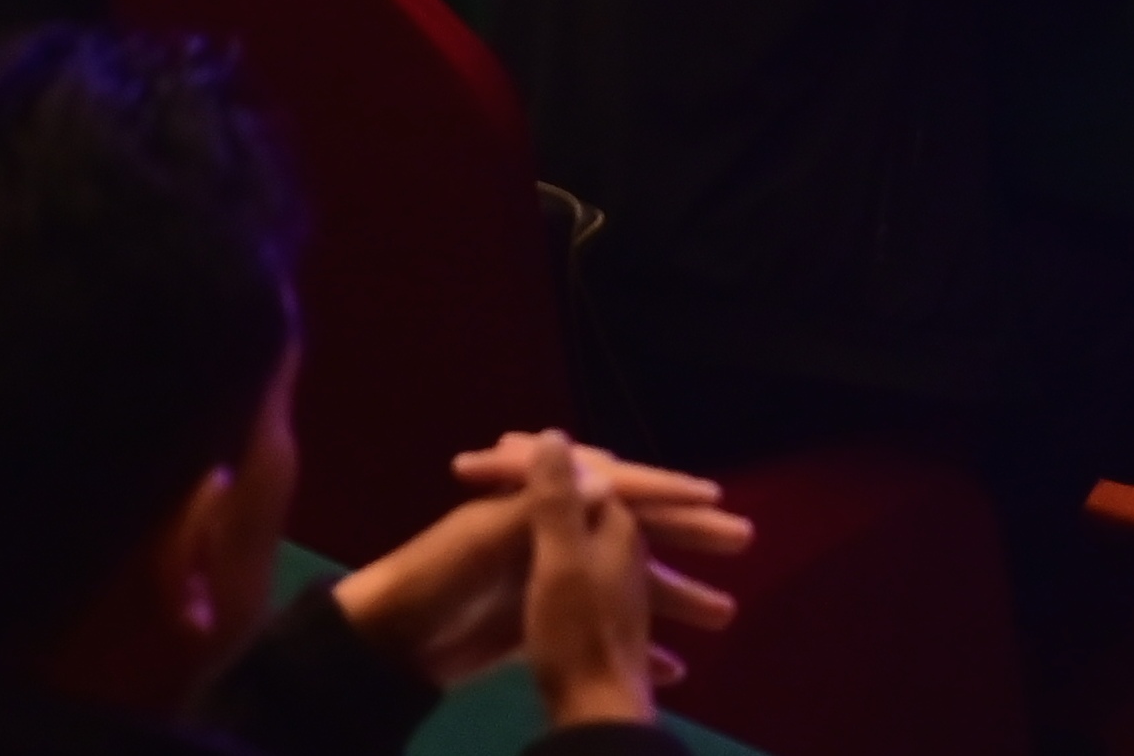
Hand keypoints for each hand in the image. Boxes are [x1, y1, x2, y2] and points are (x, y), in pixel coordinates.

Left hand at [330, 432, 739, 694]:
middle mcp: (550, 534)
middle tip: (743, 540)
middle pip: (633, 528)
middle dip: (688, 535)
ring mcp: (547, 579)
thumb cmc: (438, 586)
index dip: (663, 490)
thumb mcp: (489, 540)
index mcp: (539, 509)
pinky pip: (601, 628)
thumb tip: (603, 464)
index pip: (616, 486)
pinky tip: (676, 669)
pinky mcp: (539, 623)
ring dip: (676, 594)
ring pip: (625, 581)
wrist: (390, 646)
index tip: (712, 495)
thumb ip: (543, 507)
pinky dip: (637, 644)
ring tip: (725, 614)